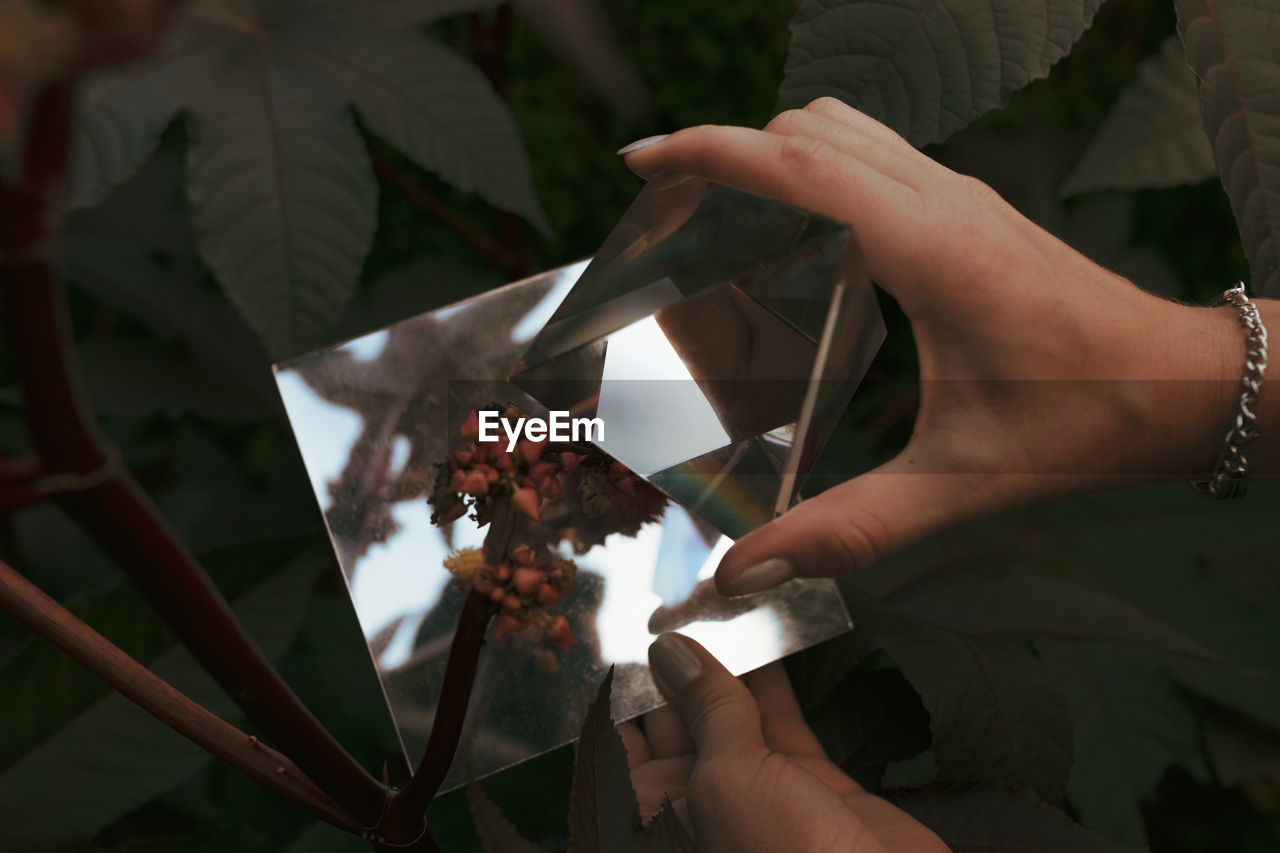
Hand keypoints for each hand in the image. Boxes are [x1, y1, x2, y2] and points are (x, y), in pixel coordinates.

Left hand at [621, 633, 947, 852]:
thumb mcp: (727, 781)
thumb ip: (703, 711)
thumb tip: (669, 650)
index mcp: (657, 816)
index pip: (621, 742)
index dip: (624, 685)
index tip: (626, 624)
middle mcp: (697, 805)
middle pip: (674, 720)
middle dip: (674, 663)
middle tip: (675, 597)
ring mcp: (756, 794)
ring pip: (729, 714)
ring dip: (726, 662)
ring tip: (719, 601)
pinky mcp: (811, 785)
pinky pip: (782, 721)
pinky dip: (775, 680)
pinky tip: (769, 629)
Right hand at [622, 98, 1271, 592]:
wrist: (1181, 383)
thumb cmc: (1084, 422)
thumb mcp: (961, 486)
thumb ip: (852, 529)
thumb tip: (748, 567)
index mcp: (932, 251)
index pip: (802, 165)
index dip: (710, 152)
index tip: (641, 162)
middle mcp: (944, 202)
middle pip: (810, 131)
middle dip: (726, 148)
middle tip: (666, 204)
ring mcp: (960, 194)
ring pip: (844, 127)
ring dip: (773, 147)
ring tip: (717, 204)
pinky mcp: (969, 205)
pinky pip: (874, 150)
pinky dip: (815, 160)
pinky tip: (795, 226)